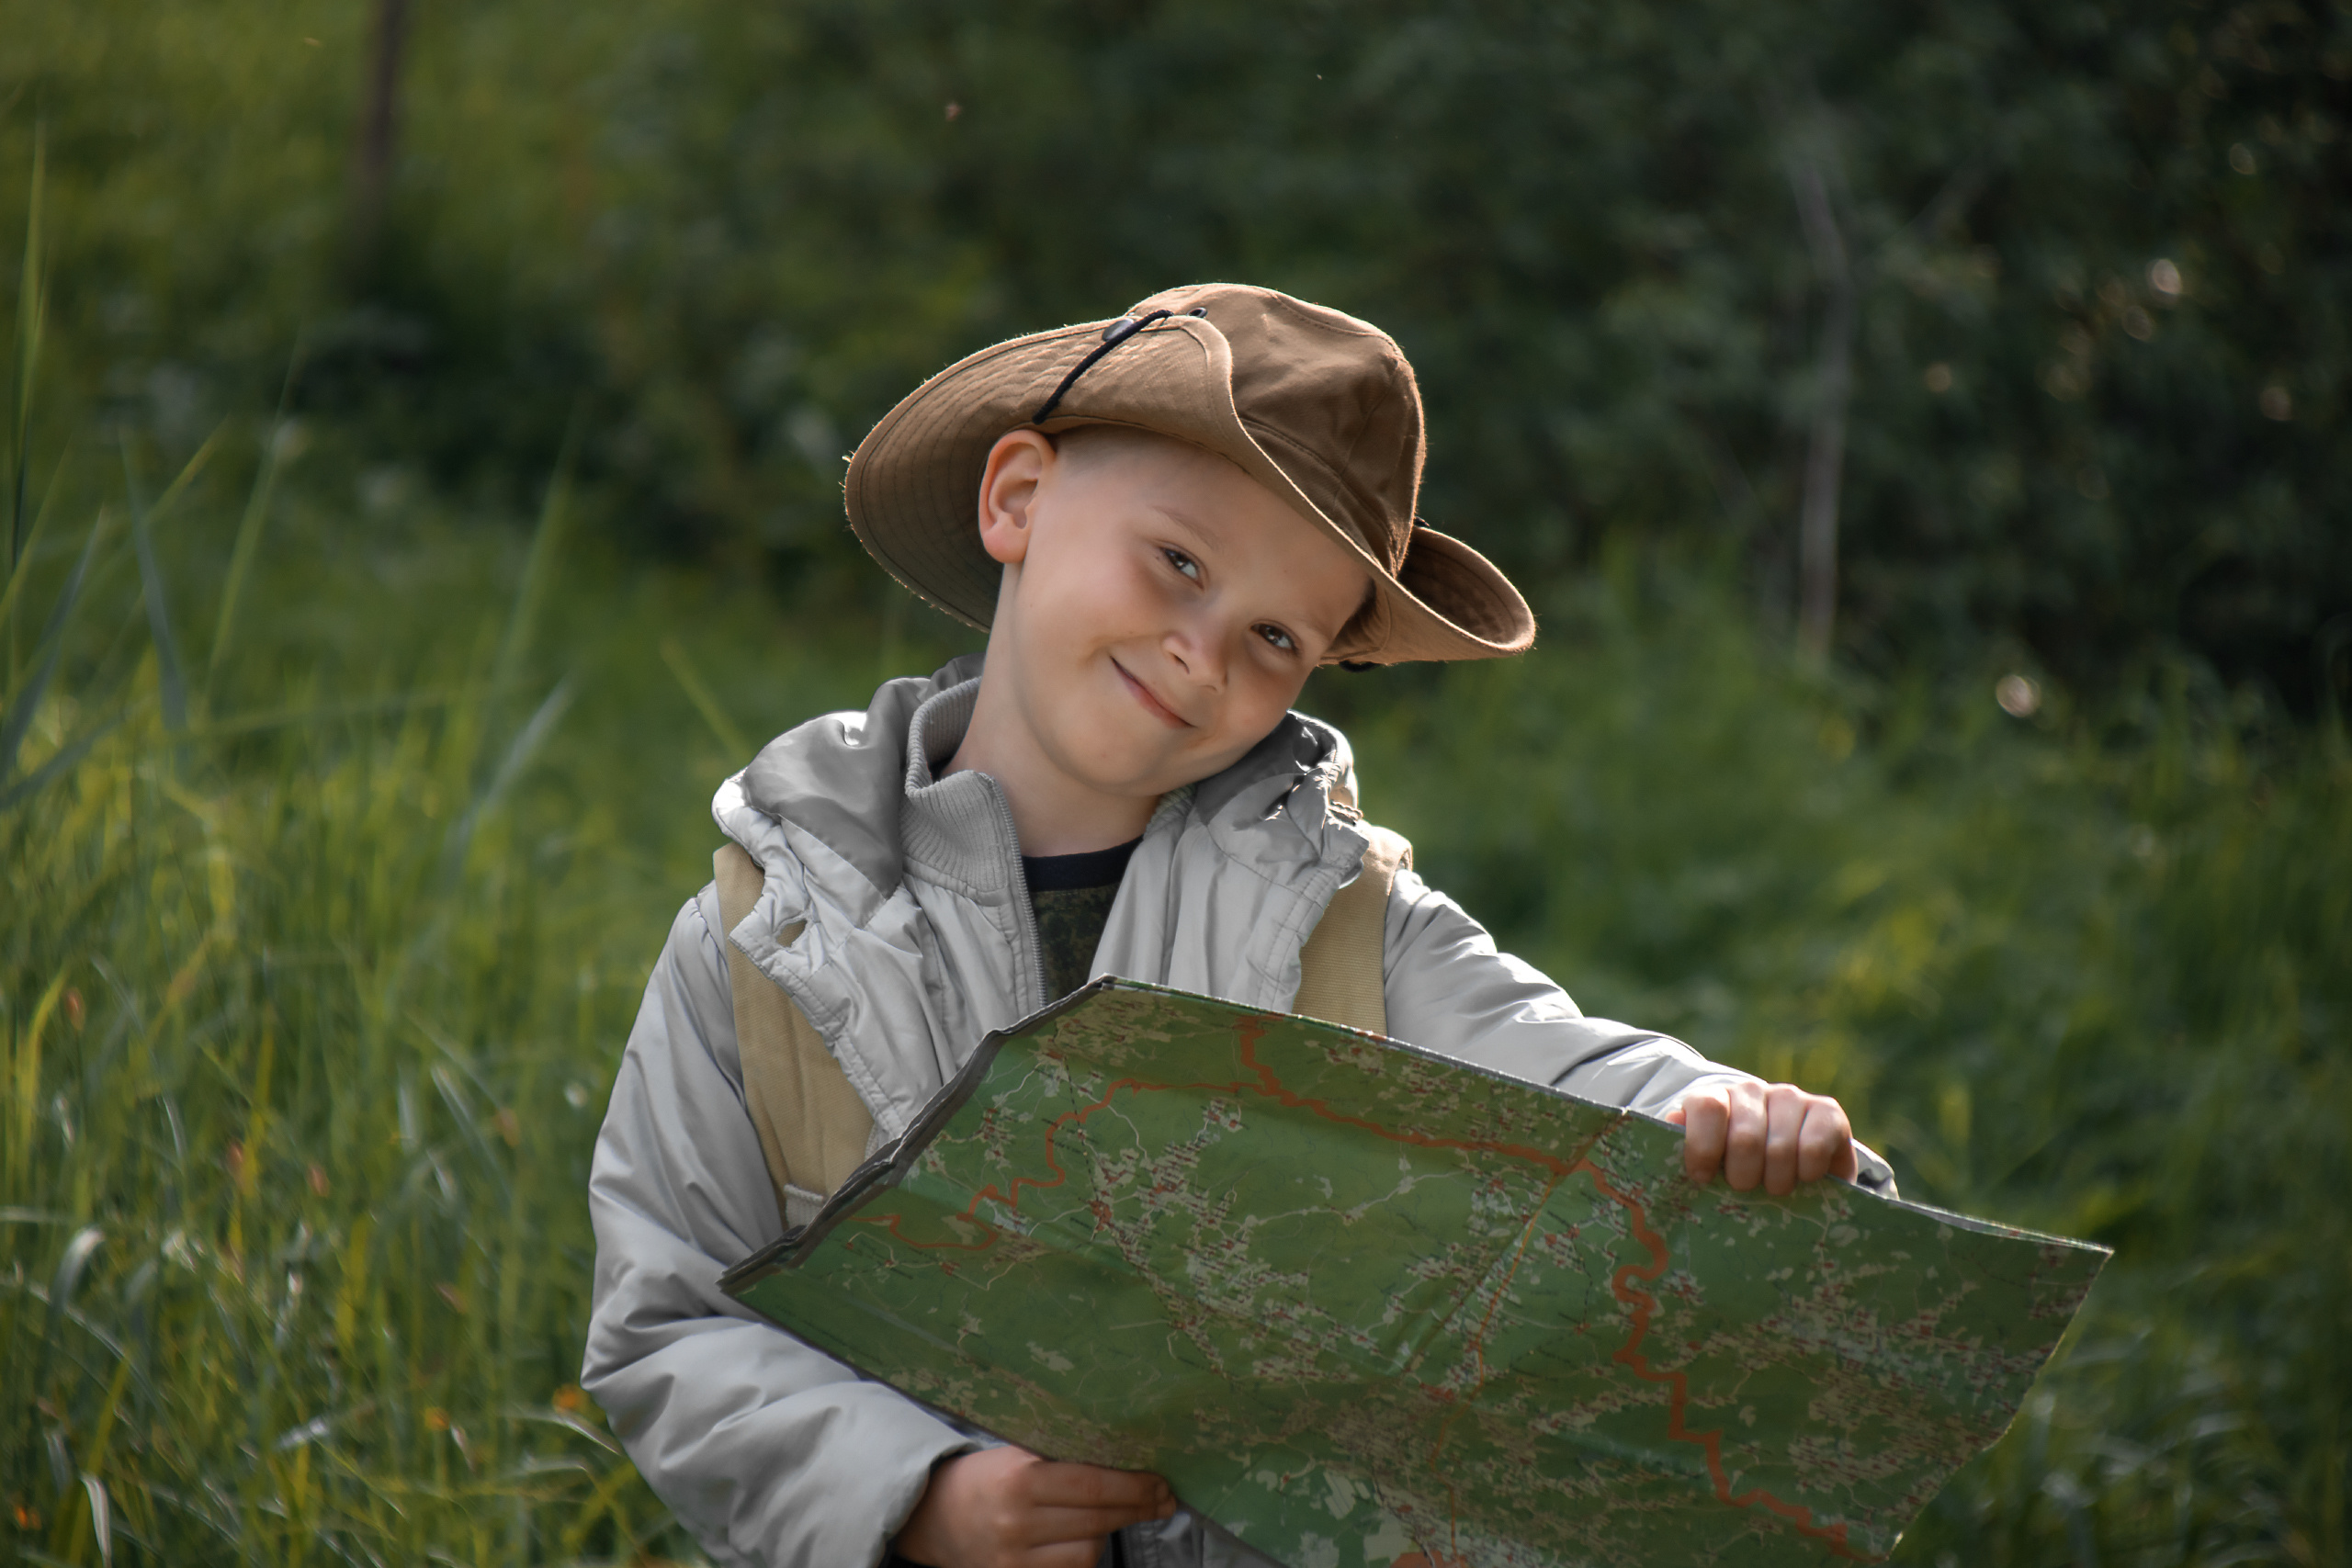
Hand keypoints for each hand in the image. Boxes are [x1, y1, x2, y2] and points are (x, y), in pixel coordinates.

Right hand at [893, 1444, 1175, 1567]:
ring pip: (1089, 1551)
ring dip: (1112, 1532)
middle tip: (1163, 1498)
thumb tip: (1126, 1457)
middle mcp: (1016, 1522)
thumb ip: (1062, 1456)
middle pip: (1097, 1519)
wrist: (933, 1517)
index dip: (1133, 1486)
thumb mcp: (1016, 1453)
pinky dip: (1086, 1555)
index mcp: (1018, 1479)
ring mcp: (1014, 1558)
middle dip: (1138, 1508)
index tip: (1159, 1482)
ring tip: (1122, 1514)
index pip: (1091, 1484)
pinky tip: (1091, 1537)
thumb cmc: (985, 1477)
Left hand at [1666, 1081, 1857, 1195]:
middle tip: (1745, 1189)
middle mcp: (1751, 1091)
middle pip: (1745, 1137)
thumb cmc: (1738, 1169)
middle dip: (1743, 1176)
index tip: (1704, 1178)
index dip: (1703, 1146)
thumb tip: (1670, 1127)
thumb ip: (1683, 1148)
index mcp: (1715, 1100)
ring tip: (1774, 1189)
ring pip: (1780, 1146)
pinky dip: (1808, 1170)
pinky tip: (1805, 1178)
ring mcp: (1790, 1097)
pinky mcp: (1827, 1111)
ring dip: (1776, 1180)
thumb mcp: (1708, 1162)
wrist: (1793, 1169)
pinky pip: (1814, 1145)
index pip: (1707, 1107)